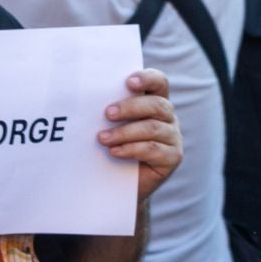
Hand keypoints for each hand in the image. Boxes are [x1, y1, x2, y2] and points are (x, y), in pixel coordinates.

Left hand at [100, 69, 181, 201]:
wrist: (119, 183)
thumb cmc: (112, 146)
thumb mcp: (111, 125)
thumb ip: (110, 109)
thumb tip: (87, 94)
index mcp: (155, 102)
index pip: (159, 82)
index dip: (147, 79)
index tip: (128, 82)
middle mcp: (169, 117)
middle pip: (156, 105)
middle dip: (130, 107)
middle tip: (107, 114)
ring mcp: (173, 137)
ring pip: (153, 128)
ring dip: (124, 132)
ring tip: (102, 139)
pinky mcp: (173, 157)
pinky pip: (153, 149)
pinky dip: (131, 149)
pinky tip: (114, 152)